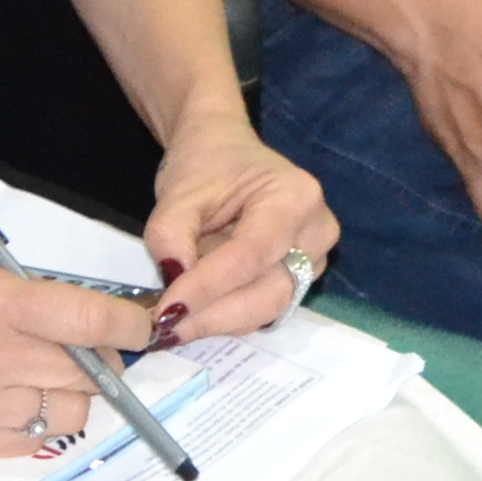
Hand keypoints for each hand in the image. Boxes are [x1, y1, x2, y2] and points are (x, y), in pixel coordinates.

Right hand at [0, 248, 154, 462]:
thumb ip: (31, 291)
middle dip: (103, 358)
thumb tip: (92, 316)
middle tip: (95, 346)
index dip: (126, 325)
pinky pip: (33, 439)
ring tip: (46, 370)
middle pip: (84, 370)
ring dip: (72, 391)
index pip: (83, 320)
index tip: (141, 326)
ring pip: (68, 411)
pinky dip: (38, 418)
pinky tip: (16, 393)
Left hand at [136, 120, 333, 348]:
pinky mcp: (301, 279)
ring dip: (217, 320)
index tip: (167, 311)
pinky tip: (195, 312)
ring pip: (267, 309)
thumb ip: (170, 237)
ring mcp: (315, 259)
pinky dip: (227, 315)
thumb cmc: (205, 164)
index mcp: (294, 197)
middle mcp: (316, 231)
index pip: (250, 255)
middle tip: (165, 329)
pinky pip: (263, 309)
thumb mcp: (177, 192)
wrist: (224, 152)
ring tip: (175, 319)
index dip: (208, 288)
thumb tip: (174, 288)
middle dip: (213, 316)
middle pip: (268, 292)